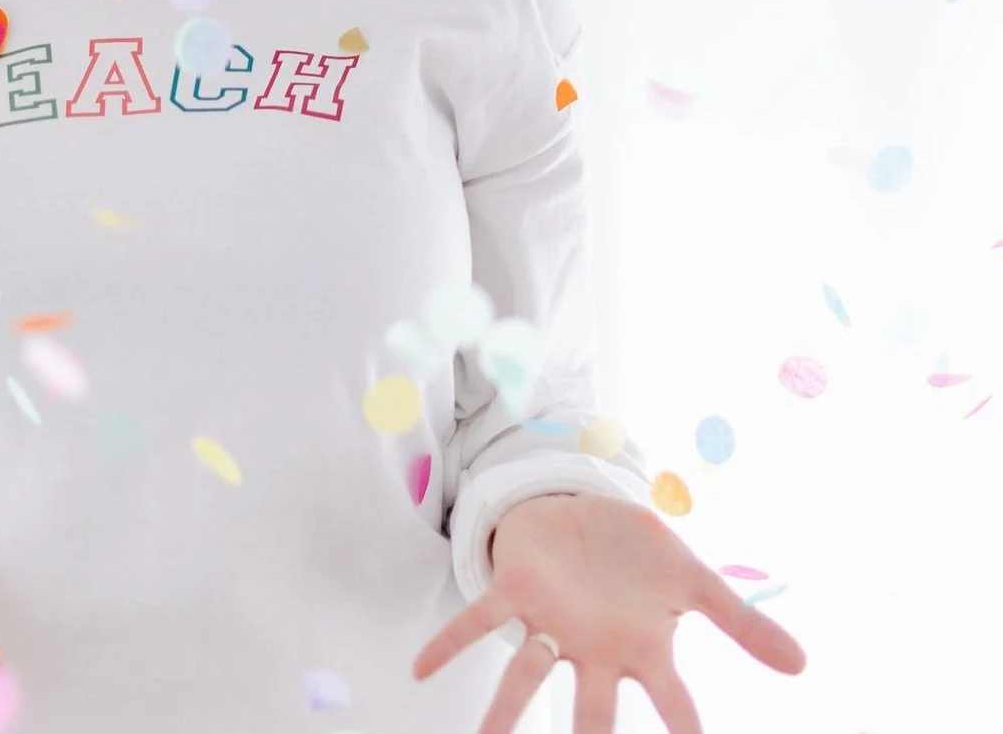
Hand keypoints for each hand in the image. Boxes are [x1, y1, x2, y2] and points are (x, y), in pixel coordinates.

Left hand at [412, 492, 805, 732]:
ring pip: (524, 677)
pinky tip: (418, 668)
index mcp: (642, 650)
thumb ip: (743, 625)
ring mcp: (552, 623)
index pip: (674, 709)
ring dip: (502, 714)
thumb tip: (803, 665)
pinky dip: (450, 643)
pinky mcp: (517, 590)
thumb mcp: (695, 582)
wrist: (594, 508)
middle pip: (591, 714)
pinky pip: (479, 620)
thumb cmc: (642, 555)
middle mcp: (593, 650)